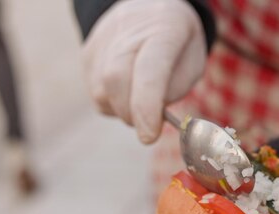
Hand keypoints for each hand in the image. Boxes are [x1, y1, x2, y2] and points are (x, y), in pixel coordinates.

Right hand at [83, 0, 206, 142]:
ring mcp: (102, 41)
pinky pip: (96, 94)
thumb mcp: (192, 66)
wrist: (153, 13)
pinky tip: (128, 91)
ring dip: (124, 110)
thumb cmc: (178, 47)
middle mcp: (128, 30)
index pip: (149, 70)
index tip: (149, 136)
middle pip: (116, 80)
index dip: (146, 106)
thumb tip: (149, 120)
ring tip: (142, 99)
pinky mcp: (87, 55)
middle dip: (132, 115)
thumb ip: (172, 91)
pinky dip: (114, 104)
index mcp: (165, 28)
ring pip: (102, 92)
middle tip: (149, 126)